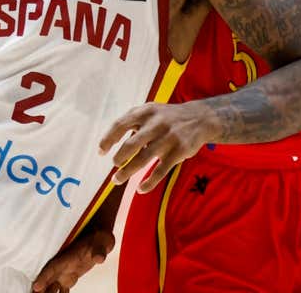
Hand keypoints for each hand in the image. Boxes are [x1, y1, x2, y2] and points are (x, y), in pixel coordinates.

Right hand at [31, 228, 114, 292]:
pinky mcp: (70, 277)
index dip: (44, 277)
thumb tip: (99, 258)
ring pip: (52, 286)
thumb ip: (99, 251)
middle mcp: (64, 266)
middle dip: (39, 288)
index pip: (53, 267)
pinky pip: (62, 290)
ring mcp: (65, 272)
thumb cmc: (100, 238)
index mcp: (69, 257)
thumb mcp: (102, 241)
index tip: (36, 286)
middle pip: (48, 279)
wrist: (99, 238)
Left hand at [98, 101, 214, 193]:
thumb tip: (107, 141)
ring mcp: (168, 138)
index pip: (120, 124)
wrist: (200, 118)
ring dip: (127, 172)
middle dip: (119, 158)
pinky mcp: (179, 152)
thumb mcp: (150, 111)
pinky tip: (140, 189)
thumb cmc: (167, 117)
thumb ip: (130, 121)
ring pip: (143, 159)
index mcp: (145, 112)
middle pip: (131, 144)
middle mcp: (156, 124)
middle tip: (114, 166)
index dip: (108, 139)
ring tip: (117, 180)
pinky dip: (149, 182)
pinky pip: (161, 170)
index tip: (100, 151)